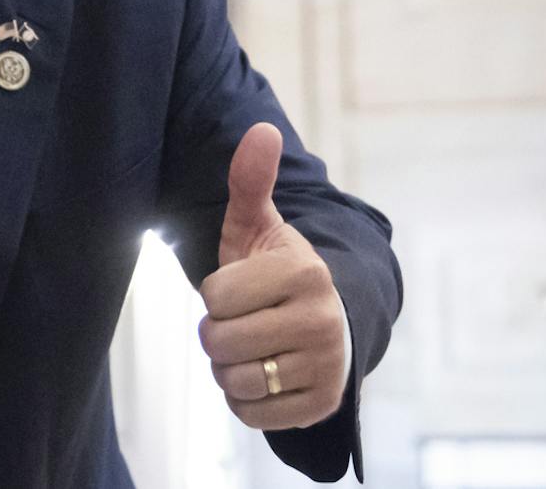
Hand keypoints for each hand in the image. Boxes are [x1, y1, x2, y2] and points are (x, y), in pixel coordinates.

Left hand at [197, 123, 347, 429]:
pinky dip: (245, 400)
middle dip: (218, 334)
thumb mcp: (259, 227)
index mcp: (305, 273)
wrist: (329, 323)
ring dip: (229, 369)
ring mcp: (326, 366)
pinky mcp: (322, 404)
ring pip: (234, 380)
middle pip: (220, 342)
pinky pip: (252, 415)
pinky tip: (264, 377)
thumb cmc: (277, 273)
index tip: (241, 289)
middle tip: (242, 322)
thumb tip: (262, 130)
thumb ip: (250, 183)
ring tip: (252, 349)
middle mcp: (322, 321)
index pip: (216, 297)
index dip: (216, 295)